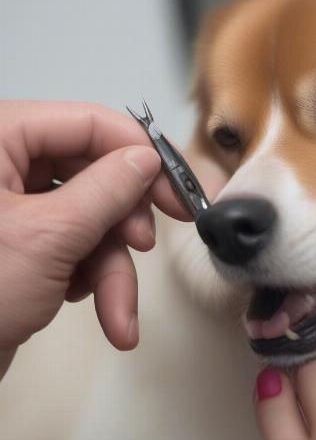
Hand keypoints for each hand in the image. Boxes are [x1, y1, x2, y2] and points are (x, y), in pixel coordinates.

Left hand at [0, 100, 190, 378]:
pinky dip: (93, 281)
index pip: (87, 123)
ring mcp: (19, 209)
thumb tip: (148, 158)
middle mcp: (6, 166)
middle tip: (146, 246)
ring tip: (119, 315)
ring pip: (93, 221)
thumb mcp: (49, 236)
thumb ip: (107, 189)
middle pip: (95, 176)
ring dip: (113, 272)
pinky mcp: (27, 246)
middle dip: (123, 224)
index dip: (139, 153)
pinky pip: (78, 248)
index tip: (175, 190)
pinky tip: (97, 312)